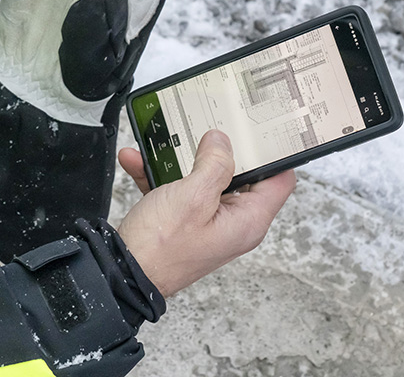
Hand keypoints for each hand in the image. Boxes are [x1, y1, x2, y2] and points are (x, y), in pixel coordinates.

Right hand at [116, 130, 295, 297]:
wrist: (124, 273)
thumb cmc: (160, 248)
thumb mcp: (192, 197)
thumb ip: (214, 164)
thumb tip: (222, 142)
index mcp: (247, 221)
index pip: (279, 180)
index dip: (271, 153)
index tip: (256, 132)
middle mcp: (233, 223)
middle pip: (241, 175)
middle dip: (220, 151)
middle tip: (208, 130)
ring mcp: (208, 222)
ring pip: (204, 179)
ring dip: (182, 161)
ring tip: (167, 144)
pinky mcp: (185, 221)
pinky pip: (179, 189)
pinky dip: (161, 175)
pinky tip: (140, 161)